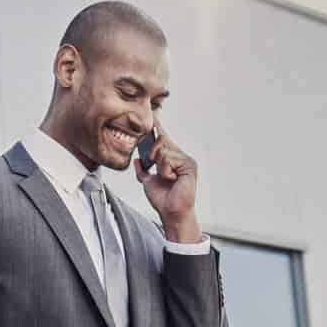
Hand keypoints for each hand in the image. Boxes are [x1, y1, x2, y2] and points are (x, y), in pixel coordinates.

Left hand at [135, 119, 201, 242]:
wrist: (171, 213)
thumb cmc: (163, 200)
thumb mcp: (148, 182)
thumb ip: (143, 170)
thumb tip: (137, 160)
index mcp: (171, 159)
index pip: (163, 139)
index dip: (158, 127)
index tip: (154, 112)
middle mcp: (180, 157)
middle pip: (162, 141)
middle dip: (153, 152)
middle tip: (155, 167)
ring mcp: (186, 160)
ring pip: (163, 150)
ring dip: (160, 166)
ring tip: (166, 177)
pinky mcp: (189, 165)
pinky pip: (169, 159)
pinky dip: (165, 170)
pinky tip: (171, 179)